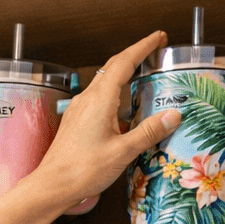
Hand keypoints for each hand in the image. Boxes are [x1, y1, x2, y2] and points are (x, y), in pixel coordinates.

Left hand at [0, 29, 179, 223]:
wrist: (51, 186)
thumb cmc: (83, 170)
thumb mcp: (123, 152)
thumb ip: (148, 132)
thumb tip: (173, 116)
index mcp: (100, 99)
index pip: (124, 61)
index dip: (143, 46)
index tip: (158, 37)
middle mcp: (87, 99)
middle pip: (112, 67)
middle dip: (134, 56)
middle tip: (153, 52)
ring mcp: (78, 110)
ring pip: (103, 83)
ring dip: (122, 75)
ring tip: (140, 78)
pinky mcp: (74, 122)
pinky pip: (96, 99)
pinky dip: (112, 94)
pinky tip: (120, 109)